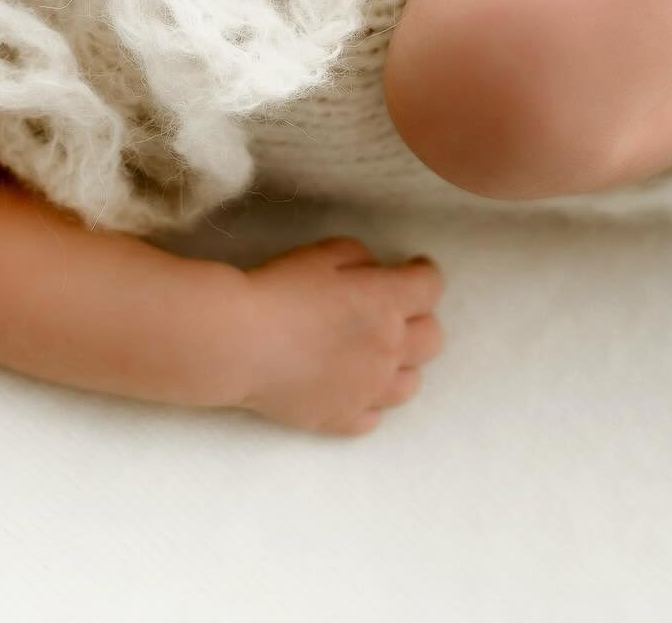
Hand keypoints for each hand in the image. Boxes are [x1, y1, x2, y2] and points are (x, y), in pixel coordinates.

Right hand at [233, 236, 444, 436]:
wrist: (239, 342)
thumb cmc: (280, 288)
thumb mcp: (325, 253)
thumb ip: (361, 259)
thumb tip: (374, 275)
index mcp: (388, 302)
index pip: (431, 285)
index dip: (424, 272)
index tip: (413, 268)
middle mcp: (389, 350)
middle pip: (432, 338)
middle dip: (419, 318)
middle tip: (393, 310)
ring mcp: (368, 391)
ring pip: (411, 383)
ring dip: (400, 363)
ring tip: (374, 352)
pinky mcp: (343, 419)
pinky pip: (374, 416)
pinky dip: (368, 400)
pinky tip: (350, 385)